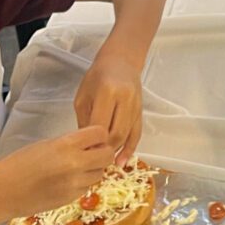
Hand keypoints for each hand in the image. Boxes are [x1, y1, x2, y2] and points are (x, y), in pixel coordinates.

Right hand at [0, 126, 112, 218]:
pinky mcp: (71, 199)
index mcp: (67, 145)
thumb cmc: (19, 163)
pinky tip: (67, 180)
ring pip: (100, 173)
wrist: (2, 192)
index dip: (99, 135)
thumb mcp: (48, 144)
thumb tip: (92, 144)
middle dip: (102, 152)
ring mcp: (74, 184)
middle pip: (107, 155)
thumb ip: (72, 142)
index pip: (101, 133)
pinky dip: (83, 183)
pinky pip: (87, 187)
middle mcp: (75, 164)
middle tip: (91, 152)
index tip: (93, 138)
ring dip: (93, 169)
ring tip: (76, 167)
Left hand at [74, 46, 143, 163]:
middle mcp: (125, 99)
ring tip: (104, 162)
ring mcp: (136, 105)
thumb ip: (84, 121)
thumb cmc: (96, 77)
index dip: (92, 142)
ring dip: (115, 150)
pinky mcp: (141, 111)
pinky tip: (123, 161)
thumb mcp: (83, 97)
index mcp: (108, 92)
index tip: (83, 153)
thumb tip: (86, 146)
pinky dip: (130, 148)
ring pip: (127, 135)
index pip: (100, 125)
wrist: (121, 61)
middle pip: (116, 133)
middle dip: (104, 149)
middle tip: (92, 159)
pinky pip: (137, 133)